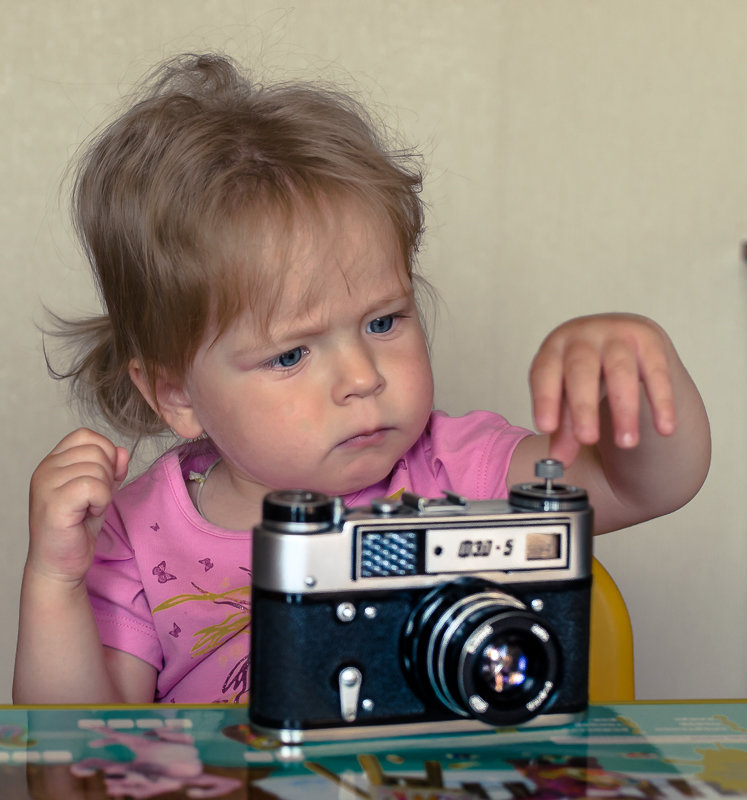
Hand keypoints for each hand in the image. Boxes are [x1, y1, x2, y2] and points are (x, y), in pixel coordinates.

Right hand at [27, 428, 128, 584]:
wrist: (60, 564)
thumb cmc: (77, 527)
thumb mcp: (100, 490)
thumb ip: (111, 468)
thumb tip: (122, 451)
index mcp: (53, 461)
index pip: (86, 435)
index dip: (105, 453)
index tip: (103, 479)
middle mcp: (45, 469)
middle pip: (96, 450)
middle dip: (108, 475)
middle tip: (95, 499)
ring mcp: (46, 485)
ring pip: (98, 468)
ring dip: (105, 492)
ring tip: (89, 508)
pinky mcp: (54, 503)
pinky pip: (94, 486)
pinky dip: (102, 501)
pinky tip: (89, 514)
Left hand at [529, 313, 676, 465]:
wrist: (621, 336)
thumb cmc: (586, 371)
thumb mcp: (568, 394)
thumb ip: (564, 427)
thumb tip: (559, 462)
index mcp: (555, 348)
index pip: (544, 373)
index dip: (544, 399)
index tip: (546, 428)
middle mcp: (583, 336)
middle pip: (581, 370)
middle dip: (584, 407)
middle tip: (588, 440)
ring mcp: (617, 335)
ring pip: (621, 370)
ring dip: (624, 409)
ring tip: (626, 443)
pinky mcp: (649, 340)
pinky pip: (657, 372)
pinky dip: (661, 402)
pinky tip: (664, 428)